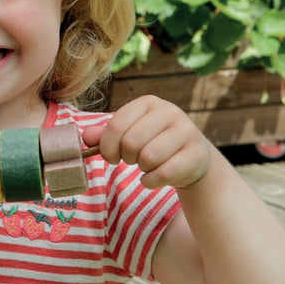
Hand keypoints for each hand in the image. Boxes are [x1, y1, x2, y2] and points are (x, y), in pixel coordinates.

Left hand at [83, 94, 211, 188]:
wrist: (191, 157)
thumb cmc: (152, 142)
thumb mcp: (128, 133)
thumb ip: (105, 134)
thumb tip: (87, 137)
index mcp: (148, 102)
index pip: (117, 125)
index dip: (107, 147)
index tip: (110, 157)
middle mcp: (169, 111)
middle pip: (131, 142)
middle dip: (126, 158)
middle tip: (132, 160)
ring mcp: (187, 131)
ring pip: (149, 158)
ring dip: (142, 169)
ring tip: (147, 165)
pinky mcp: (197, 154)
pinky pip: (164, 173)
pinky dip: (152, 181)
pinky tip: (154, 177)